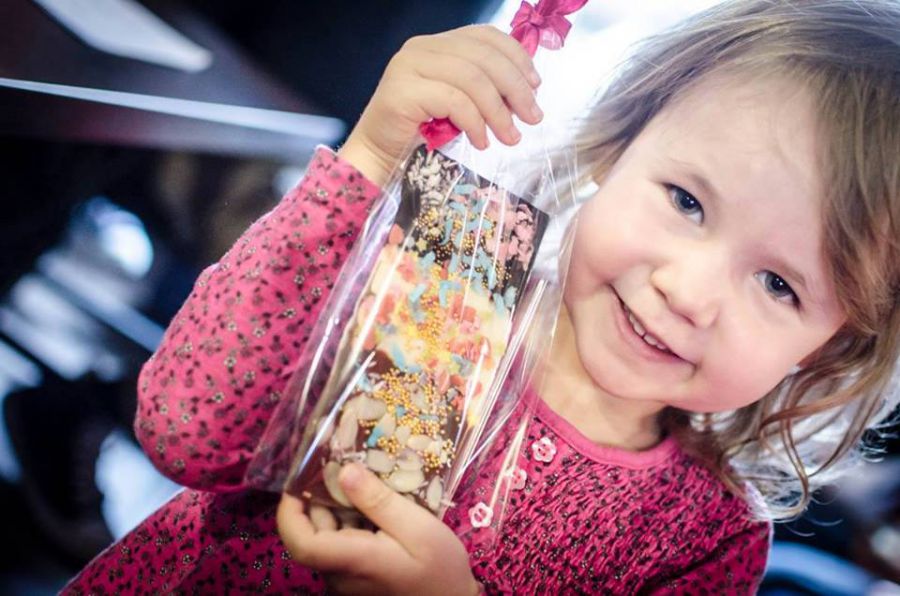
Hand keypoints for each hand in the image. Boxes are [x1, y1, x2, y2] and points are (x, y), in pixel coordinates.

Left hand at [277, 463, 481, 595]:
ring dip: (339, 510)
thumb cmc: (440, 570)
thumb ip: (379, 501)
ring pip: (328, 539)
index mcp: (352, 560)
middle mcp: (341, 575)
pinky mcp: (358, 580)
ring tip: (363, 480)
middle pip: (313, 535)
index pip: (300, 542)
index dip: (289, 512)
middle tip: (341, 465)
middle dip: (319, 499)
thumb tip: (344, 471)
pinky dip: (352, 524)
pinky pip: (344, 547)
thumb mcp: (418, 528)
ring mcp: (348, 580)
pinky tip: (375, 507)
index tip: (297, 482)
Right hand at [338, 24, 542, 185]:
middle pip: (483, 57)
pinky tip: (481, 142)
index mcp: (436, 44)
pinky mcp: (402, 91)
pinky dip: (475, 123)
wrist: (378, 155)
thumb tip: (526, 93)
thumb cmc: (420, 132)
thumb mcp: (457, 104)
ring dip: (498, 111)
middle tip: (532, 117)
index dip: (516, 57)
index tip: (536, 85)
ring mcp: (408, 67)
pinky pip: (454, 101)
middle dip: (515, 88)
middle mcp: (421, 48)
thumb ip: (482, 89)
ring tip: (510, 137)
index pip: (484, 36)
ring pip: (471, 79)